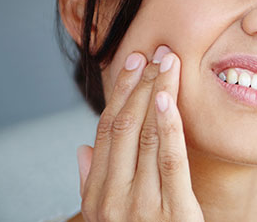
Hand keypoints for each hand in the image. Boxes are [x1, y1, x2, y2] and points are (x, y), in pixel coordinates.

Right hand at [76, 45, 203, 220]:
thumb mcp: (109, 218)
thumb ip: (93, 185)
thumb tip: (81, 149)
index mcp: (97, 196)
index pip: (105, 132)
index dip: (120, 94)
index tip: (132, 64)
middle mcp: (113, 199)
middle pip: (124, 127)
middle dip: (141, 85)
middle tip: (156, 52)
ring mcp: (142, 206)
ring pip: (146, 136)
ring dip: (158, 94)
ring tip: (169, 62)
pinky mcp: (175, 212)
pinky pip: (170, 161)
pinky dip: (168, 127)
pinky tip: (169, 99)